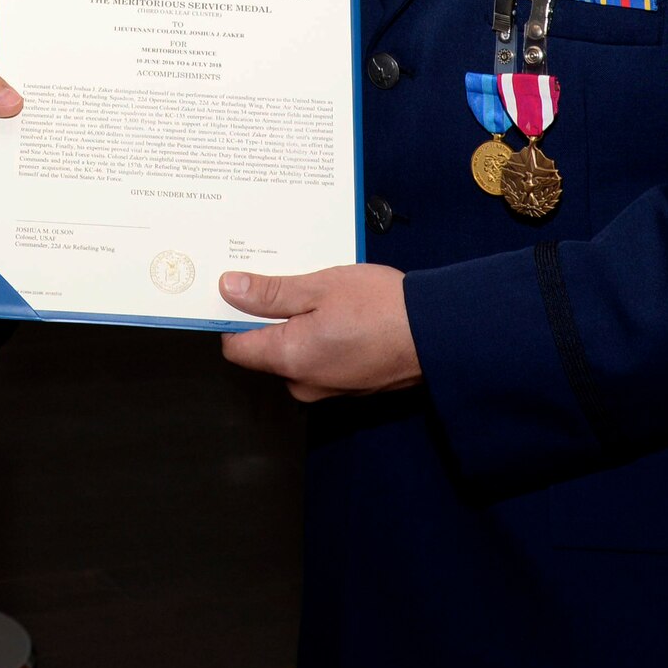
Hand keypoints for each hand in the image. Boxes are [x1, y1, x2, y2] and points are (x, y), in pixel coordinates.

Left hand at [218, 265, 422, 402]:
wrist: (438, 333)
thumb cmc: (381, 308)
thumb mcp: (319, 287)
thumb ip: (270, 293)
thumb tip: (229, 290)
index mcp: (289, 359)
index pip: (236, 347)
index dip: (231, 318)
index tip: (237, 290)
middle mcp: (304, 382)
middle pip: (266, 349)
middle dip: (270, 316)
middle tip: (286, 280)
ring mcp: (329, 387)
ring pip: (296, 352)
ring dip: (299, 323)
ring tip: (318, 290)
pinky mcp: (351, 383)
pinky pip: (321, 358)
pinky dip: (322, 335)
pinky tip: (340, 309)